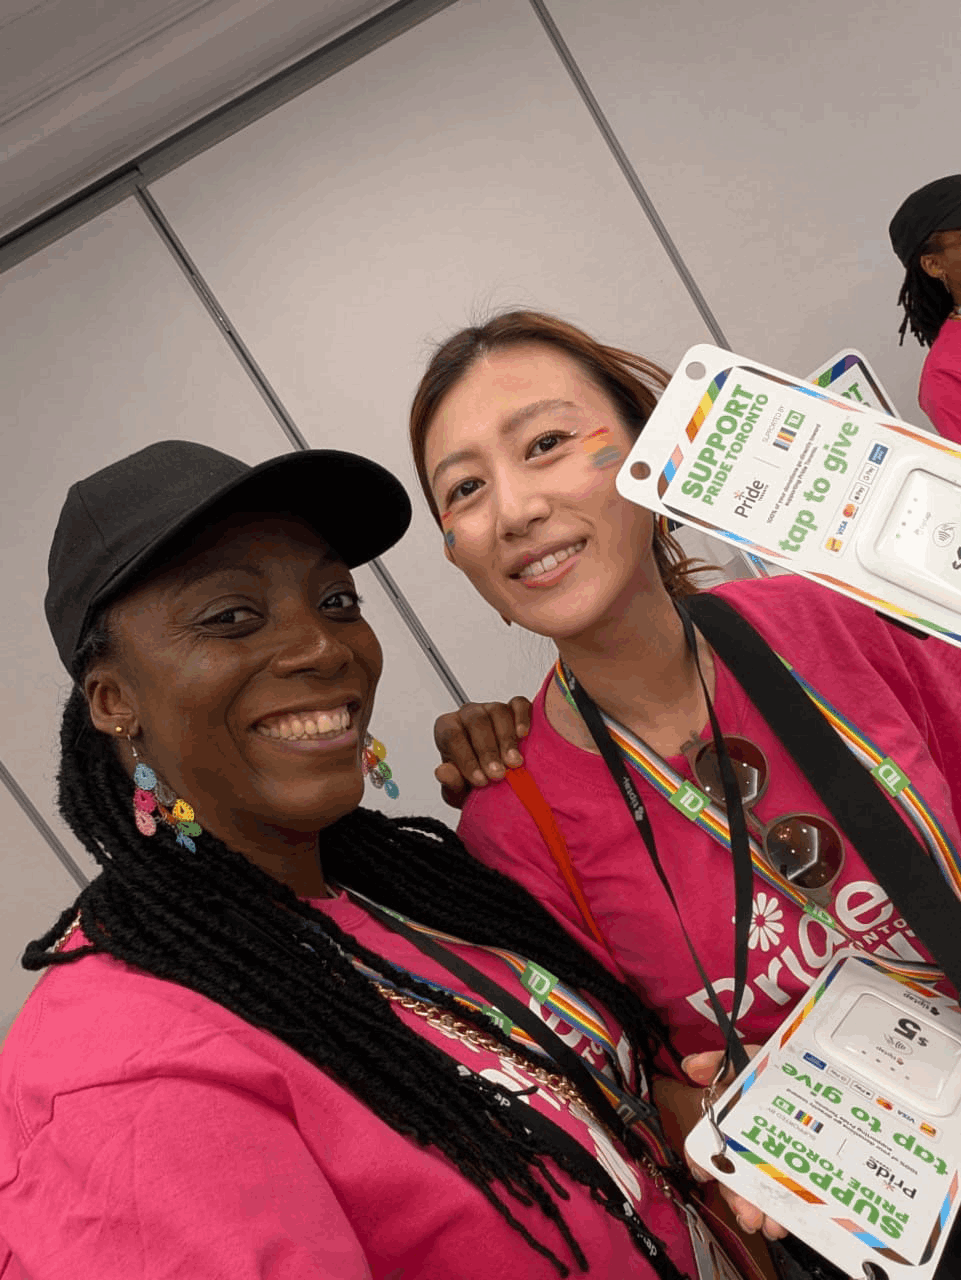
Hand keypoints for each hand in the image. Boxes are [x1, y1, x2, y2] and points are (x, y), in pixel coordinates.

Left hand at [433, 697, 531, 807]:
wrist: (498, 783)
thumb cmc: (474, 780)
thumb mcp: (459, 791)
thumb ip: (450, 783)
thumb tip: (443, 772)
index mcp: (447, 729)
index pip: (451, 736)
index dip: (465, 759)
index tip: (480, 781)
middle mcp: (468, 715)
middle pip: (475, 721)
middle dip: (487, 751)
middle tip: (498, 774)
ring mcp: (491, 709)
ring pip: (497, 712)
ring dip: (506, 739)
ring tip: (514, 763)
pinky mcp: (514, 708)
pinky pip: (519, 704)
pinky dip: (522, 717)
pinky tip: (523, 735)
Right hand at [682, 1048, 787, 1240]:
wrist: (820, 1077)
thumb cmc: (777, 1068)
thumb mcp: (750, 1058)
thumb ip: (721, 1062)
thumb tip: (691, 1066)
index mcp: (728, 1121)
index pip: (705, 1145)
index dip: (701, 1159)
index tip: (705, 1173)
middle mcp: (742, 1146)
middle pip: (732, 1177)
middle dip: (737, 1198)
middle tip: (748, 1215)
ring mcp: (768, 1162)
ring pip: (756, 1193)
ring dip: (760, 1212)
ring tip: (771, 1225)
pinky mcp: (794, 1174)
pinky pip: (785, 1197)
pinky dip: (785, 1212)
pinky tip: (790, 1222)